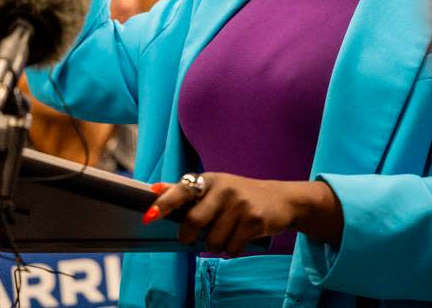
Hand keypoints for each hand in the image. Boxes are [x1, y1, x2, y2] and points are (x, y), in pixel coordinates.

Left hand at [144, 173, 340, 255]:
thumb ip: (185, 190)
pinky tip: (240, 238)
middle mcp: (225, 189)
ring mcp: (241, 204)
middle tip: (189, 239)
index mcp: (211, 180)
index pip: (182, 191)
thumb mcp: (215, 187)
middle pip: (194, 222)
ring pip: (213, 240)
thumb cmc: (241, 195)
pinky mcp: (255, 220)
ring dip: (215, 245)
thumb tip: (154, 189)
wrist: (282, 199)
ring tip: (225, 234)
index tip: (149, 217)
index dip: (164, 204)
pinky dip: (231, 250)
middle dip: (188, 237)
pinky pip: (231, 249)